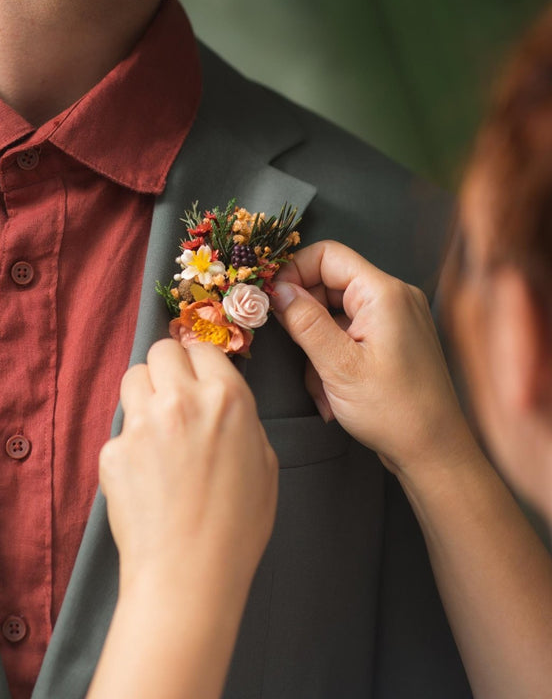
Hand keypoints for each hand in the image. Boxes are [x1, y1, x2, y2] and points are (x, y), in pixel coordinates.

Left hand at [99, 339, 277, 601]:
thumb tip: (224, 403)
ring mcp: (141, 422)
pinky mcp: (112, 449)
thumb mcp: (264, 463)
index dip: (201, 362)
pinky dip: (129, 445)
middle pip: (163, 350)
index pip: (203, 347)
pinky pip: (119, 429)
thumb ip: (243, 419)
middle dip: (168, 367)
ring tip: (156, 429)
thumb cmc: (236, 528)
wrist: (188, 574)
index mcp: (226, 398)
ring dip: (144, 394)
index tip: (198, 376)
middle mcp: (181, 399)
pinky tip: (145, 476)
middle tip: (174, 395)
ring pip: (133, 376)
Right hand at [272, 241, 468, 476]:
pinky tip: (334, 394)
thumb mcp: (338, 366)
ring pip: (335, 314)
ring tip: (323, 388)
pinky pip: (350, 334)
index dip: (294, 272)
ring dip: (318, 348)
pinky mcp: (393, 339)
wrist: (436, 453)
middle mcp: (393, 297)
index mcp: (384, 293)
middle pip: (329, 284)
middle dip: (306, 320)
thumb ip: (304, 322)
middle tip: (297, 354)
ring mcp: (395, 318)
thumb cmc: (394, 411)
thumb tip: (277, 290)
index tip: (272, 301)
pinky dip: (335, 358)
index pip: (327, 255)